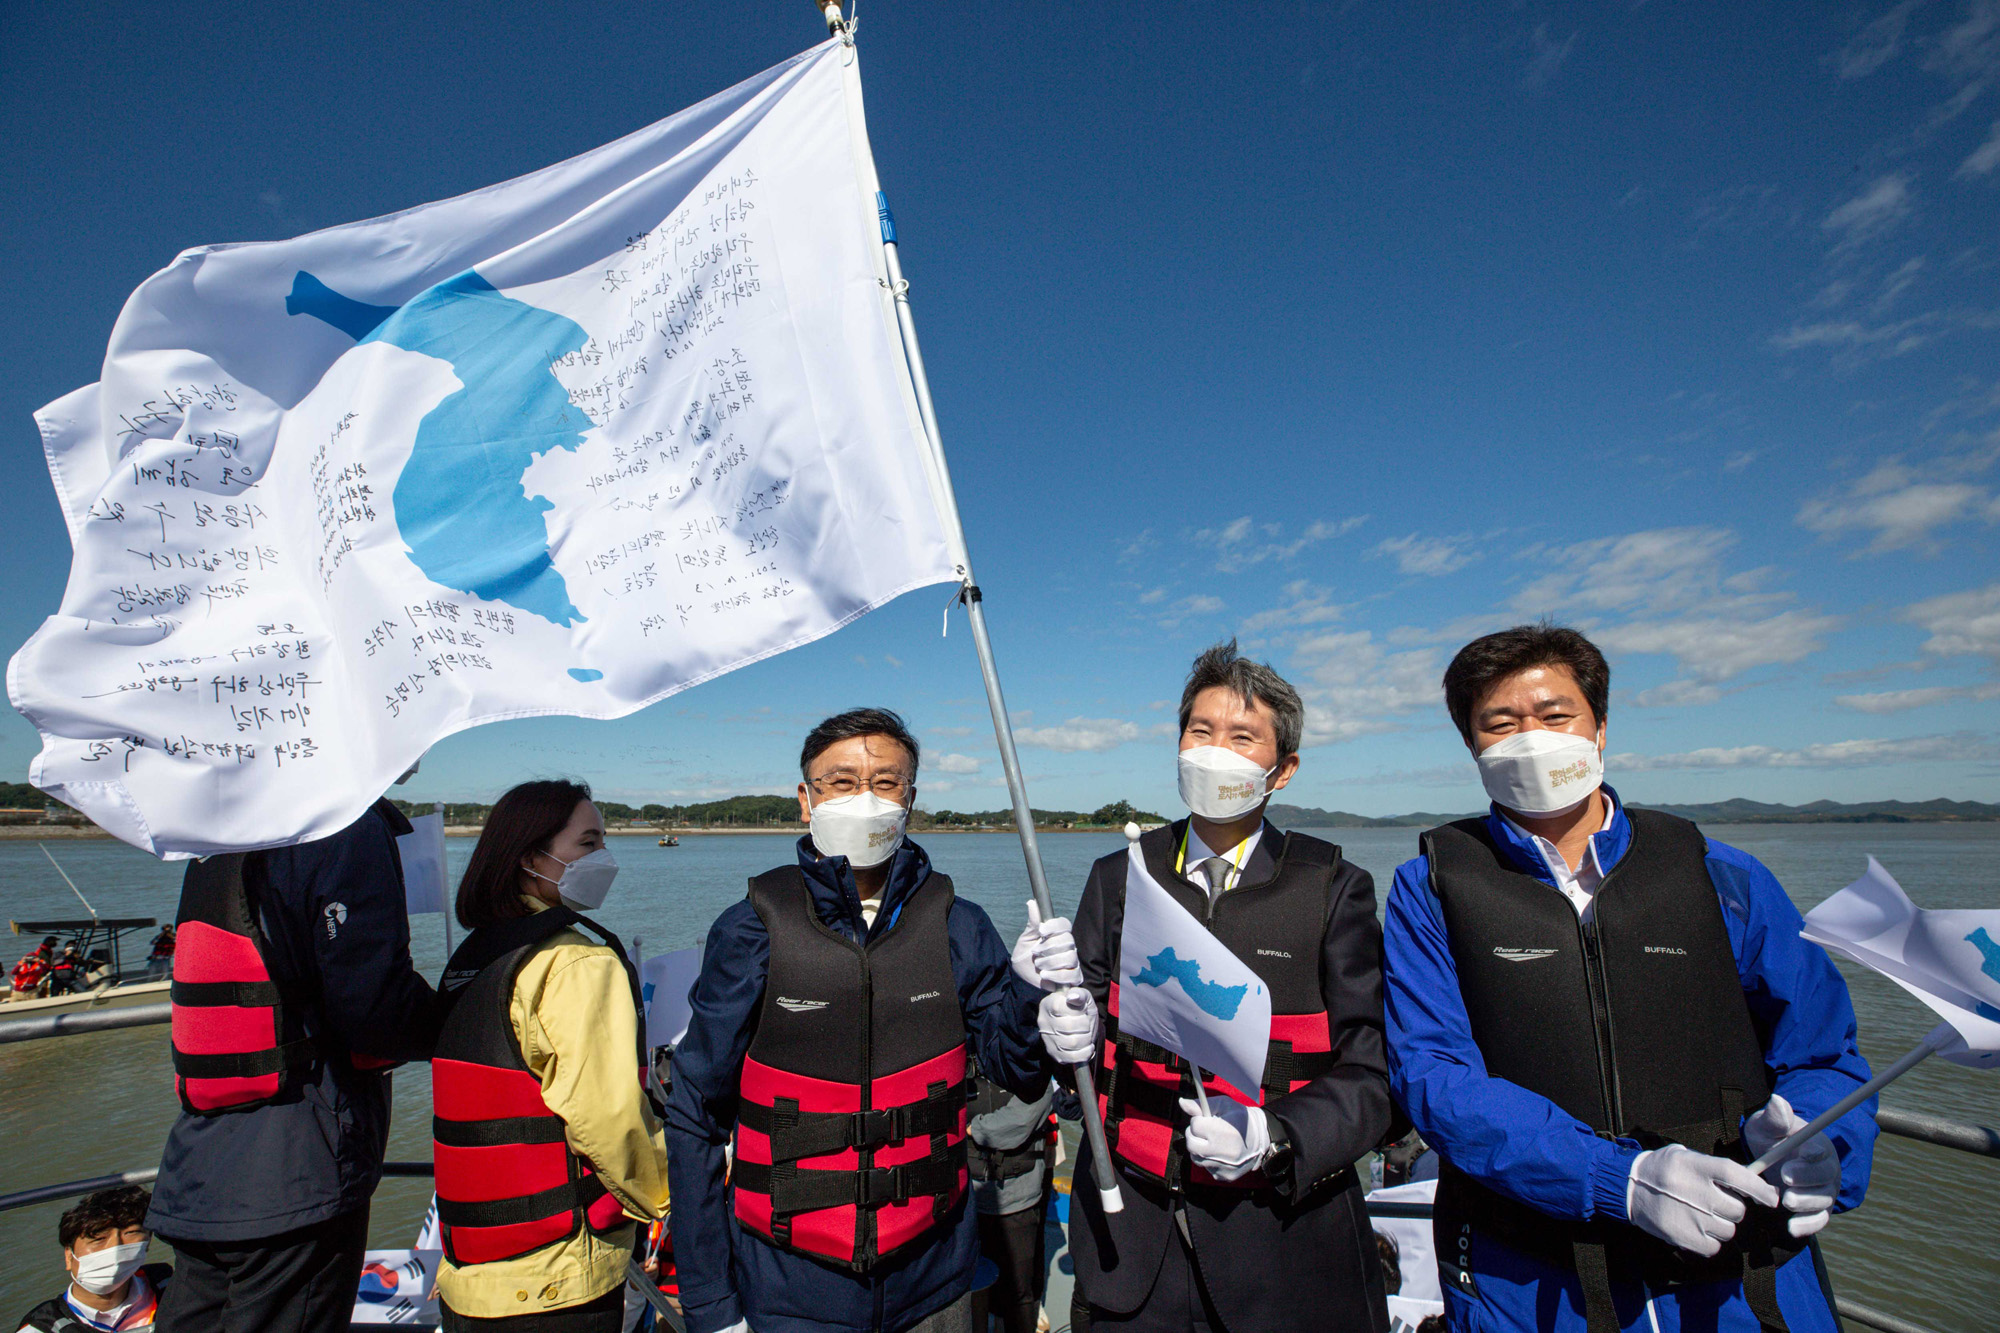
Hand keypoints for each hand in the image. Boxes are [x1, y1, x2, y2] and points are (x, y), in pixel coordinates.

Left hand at [1012, 901, 1080, 990]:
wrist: (1022, 978)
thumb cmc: (1026, 956)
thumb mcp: (1026, 938)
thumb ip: (1032, 922)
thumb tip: (1032, 902)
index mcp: (1058, 934)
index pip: (1065, 924)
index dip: (1054, 927)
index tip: (1041, 930)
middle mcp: (1068, 946)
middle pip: (1068, 941)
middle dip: (1048, 947)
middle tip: (1035, 952)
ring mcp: (1072, 961)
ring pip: (1070, 957)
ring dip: (1050, 962)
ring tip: (1039, 965)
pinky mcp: (1073, 977)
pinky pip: (1072, 974)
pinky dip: (1057, 975)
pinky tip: (1045, 975)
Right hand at [1038, 988, 1098, 1064]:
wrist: (1079, 1025)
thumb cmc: (1080, 1009)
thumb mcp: (1083, 998)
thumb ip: (1080, 994)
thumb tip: (1072, 997)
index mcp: (1048, 1004)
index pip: (1059, 1008)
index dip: (1076, 1011)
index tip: (1081, 1010)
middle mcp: (1044, 1022)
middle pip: (1068, 1027)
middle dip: (1085, 1025)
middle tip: (1086, 1024)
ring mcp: (1048, 1039)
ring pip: (1072, 1043)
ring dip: (1086, 1039)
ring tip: (1086, 1035)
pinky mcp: (1055, 1054)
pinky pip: (1072, 1058)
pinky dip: (1085, 1053)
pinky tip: (1087, 1047)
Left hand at [1178, 1096, 1270, 1181]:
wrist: (1262, 1139)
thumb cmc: (1241, 1119)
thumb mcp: (1225, 1105)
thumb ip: (1201, 1105)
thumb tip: (1182, 1103)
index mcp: (1223, 1132)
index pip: (1195, 1126)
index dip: (1199, 1121)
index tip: (1208, 1121)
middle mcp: (1222, 1152)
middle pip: (1191, 1144)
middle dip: (1194, 1136)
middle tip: (1205, 1132)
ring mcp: (1223, 1166)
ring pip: (1196, 1157)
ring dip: (1199, 1148)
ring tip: (1212, 1142)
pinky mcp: (1224, 1176)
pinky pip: (1205, 1167)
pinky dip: (1208, 1160)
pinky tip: (1218, 1153)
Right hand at [1626, 1145, 1777, 1256]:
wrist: (1628, 1187)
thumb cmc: (1663, 1169)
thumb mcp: (1686, 1157)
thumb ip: (1716, 1168)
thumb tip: (1754, 1184)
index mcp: (1695, 1166)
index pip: (1736, 1175)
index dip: (1759, 1188)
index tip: (1772, 1198)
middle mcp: (1693, 1191)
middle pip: (1737, 1210)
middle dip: (1732, 1208)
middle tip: (1717, 1203)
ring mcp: (1688, 1217)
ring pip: (1727, 1230)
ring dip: (1720, 1225)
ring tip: (1701, 1215)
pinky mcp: (1681, 1237)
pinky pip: (1713, 1247)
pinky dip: (1709, 1241)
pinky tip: (1695, 1228)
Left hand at [1743, 1093, 1839, 1237]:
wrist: (1771, 1158)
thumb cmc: (1771, 1138)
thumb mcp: (1767, 1125)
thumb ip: (1774, 1117)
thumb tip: (1776, 1100)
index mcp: (1817, 1146)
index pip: (1821, 1152)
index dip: (1812, 1156)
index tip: (1799, 1158)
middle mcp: (1826, 1170)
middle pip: (1825, 1178)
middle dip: (1807, 1180)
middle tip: (1786, 1182)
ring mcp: (1823, 1191)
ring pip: (1823, 1200)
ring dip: (1806, 1203)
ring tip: (1786, 1201)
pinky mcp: (1817, 1209)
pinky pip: (1818, 1220)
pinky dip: (1808, 1225)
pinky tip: (1792, 1228)